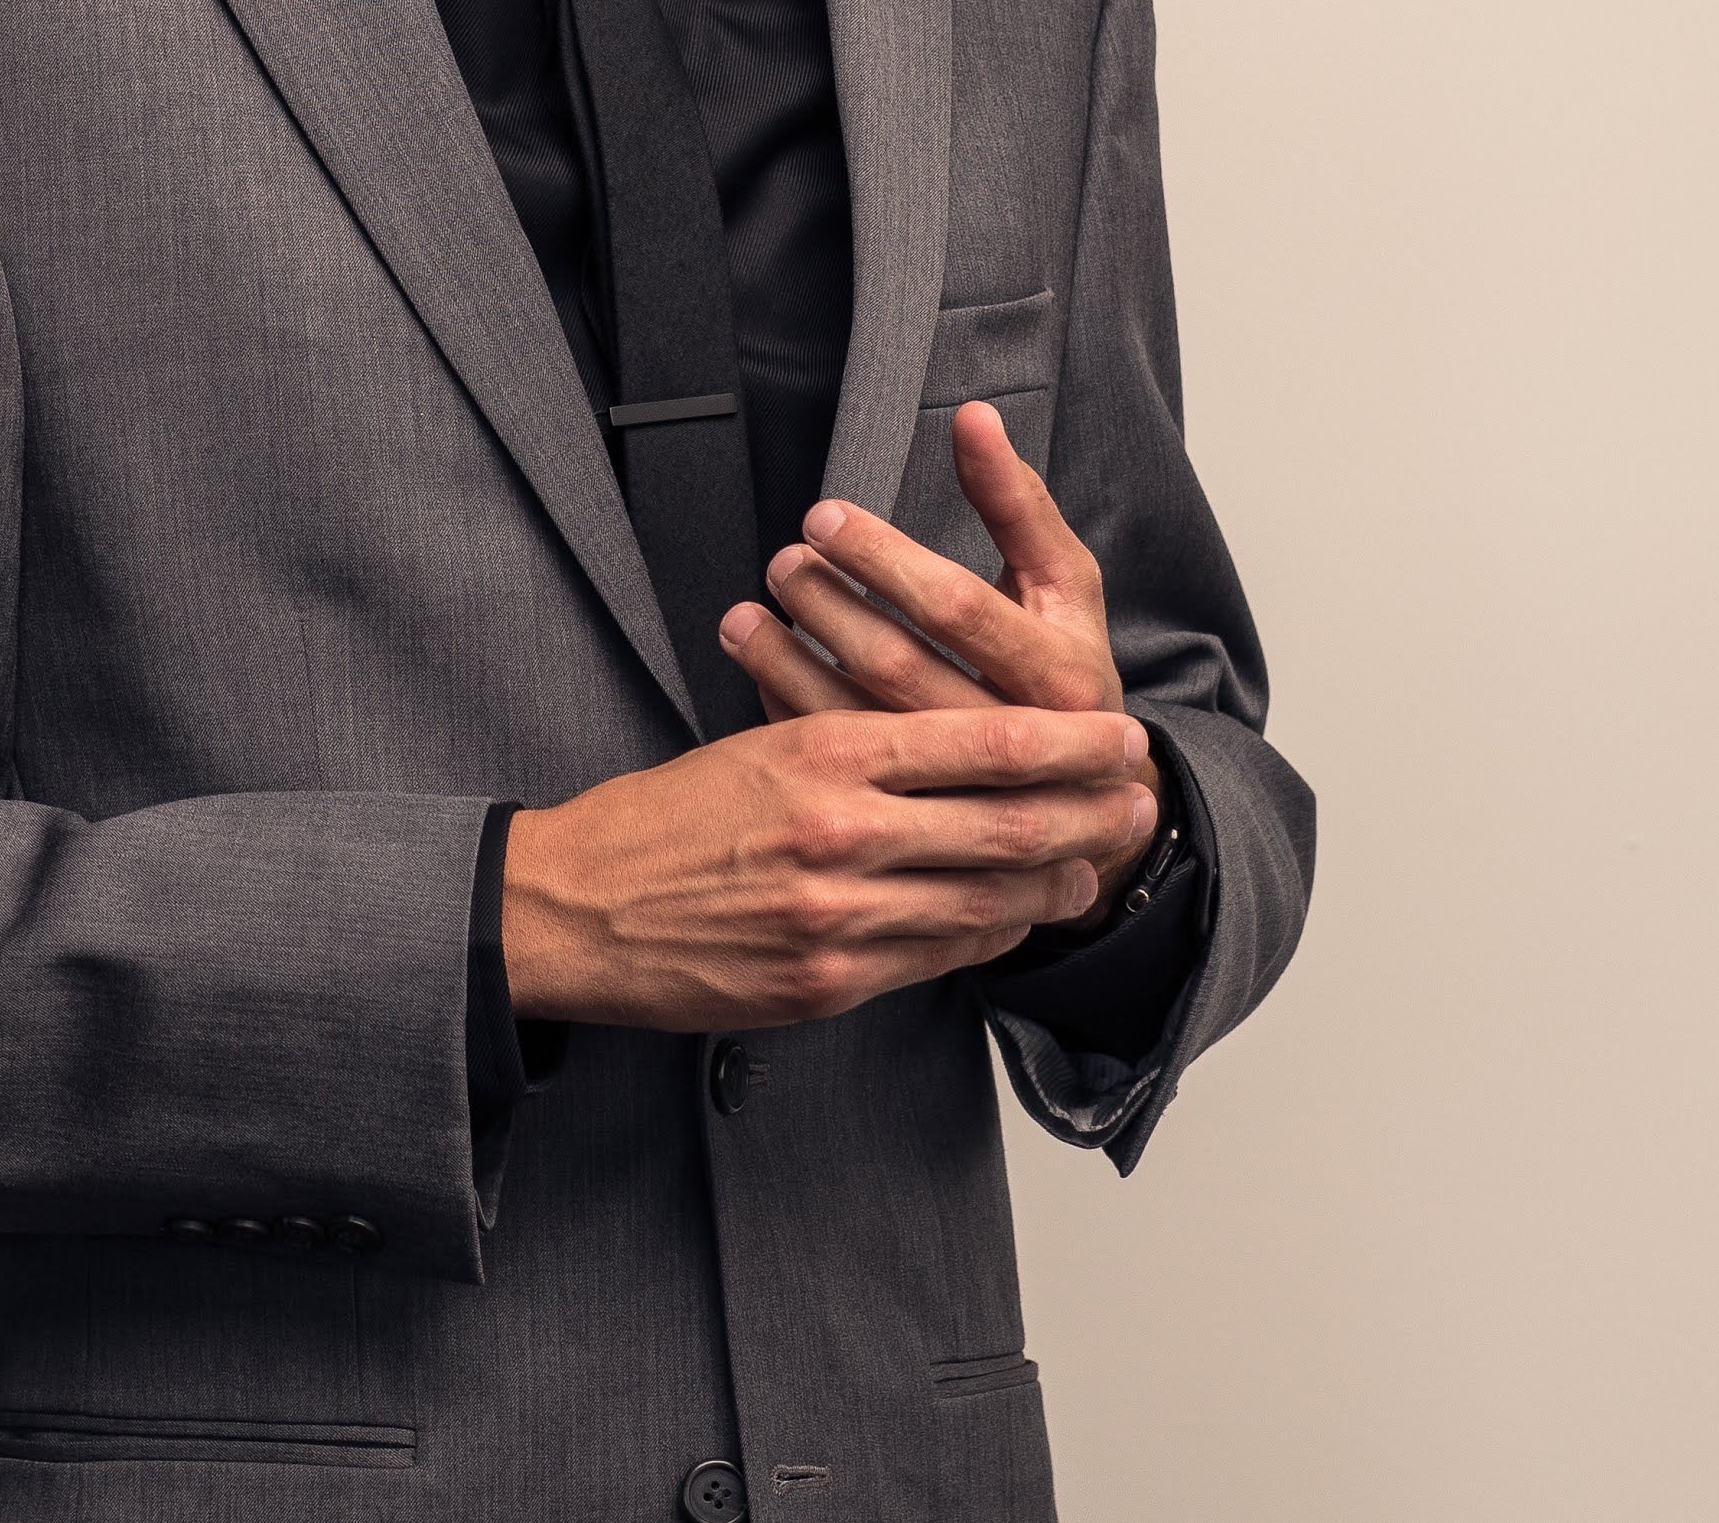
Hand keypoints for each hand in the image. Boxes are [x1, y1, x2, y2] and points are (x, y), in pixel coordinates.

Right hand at [500, 702, 1158, 1032]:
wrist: (578, 908)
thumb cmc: (666, 818)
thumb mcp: (761, 747)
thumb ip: (861, 751)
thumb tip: (963, 755)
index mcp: (826, 753)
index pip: (981, 740)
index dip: (1067, 741)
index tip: (1117, 733)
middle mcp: (841, 833)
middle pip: (1006, 823)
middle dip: (1089, 813)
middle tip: (1140, 801)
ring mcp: (838, 918)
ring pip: (985, 897)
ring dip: (1054, 881)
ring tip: (1093, 865)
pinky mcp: (827, 984)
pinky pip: (938, 956)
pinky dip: (989, 932)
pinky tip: (1013, 915)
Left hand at [717, 401, 1157, 931]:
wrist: (1089, 799)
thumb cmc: (1068, 672)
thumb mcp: (1065, 586)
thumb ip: (1017, 503)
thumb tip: (973, 418)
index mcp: (1059, 676)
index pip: (957, 608)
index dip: (885, 558)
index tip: (825, 516)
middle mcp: (1011, 740)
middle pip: (897, 667)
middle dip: (828, 605)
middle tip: (783, 561)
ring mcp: (957, 792)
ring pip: (855, 725)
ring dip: (788, 663)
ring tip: (745, 614)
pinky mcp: (917, 820)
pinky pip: (840, 770)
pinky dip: (791, 716)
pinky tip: (761, 673)